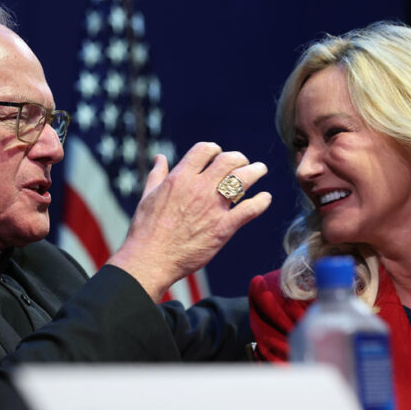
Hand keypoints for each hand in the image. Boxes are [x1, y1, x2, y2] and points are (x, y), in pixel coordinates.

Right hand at [107, 142, 270, 300]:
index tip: (218, 156)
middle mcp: (199, 188)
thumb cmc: (146, 229)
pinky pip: (249, 210)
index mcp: (179, 178)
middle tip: (243, 163)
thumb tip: (159, 158)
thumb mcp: (148, 196)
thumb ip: (157, 175)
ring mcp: (213, 207)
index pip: (204, 150)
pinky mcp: (223, 228)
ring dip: (255, 171)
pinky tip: (265, 198)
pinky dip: (261, 202)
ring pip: (243, 179)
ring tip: (260, 170)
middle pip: (229, 160)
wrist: (151, 259)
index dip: (214, 149)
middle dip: (239, 158)